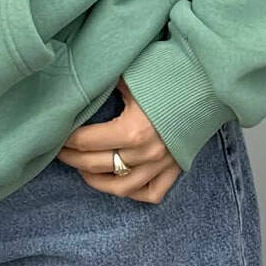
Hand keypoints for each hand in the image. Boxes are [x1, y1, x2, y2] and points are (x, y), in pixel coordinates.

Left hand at [55, 75, 183, 203]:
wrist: (210, 79)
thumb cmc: (169, 72)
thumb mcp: (130, 75)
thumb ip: (104, 88)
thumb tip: (77, 90)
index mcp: (132, 130)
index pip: (87, 142)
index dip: (67, 140)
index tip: (56, 134)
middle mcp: (146, 153)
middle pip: (97, 165)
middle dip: (73, 158)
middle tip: (59, 151)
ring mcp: (163, 164)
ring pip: (121, 187)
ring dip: (96, 180)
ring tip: (82, 169)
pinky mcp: (176, 167)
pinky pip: (151, 193)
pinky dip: (132, 192)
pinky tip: (117, 182)